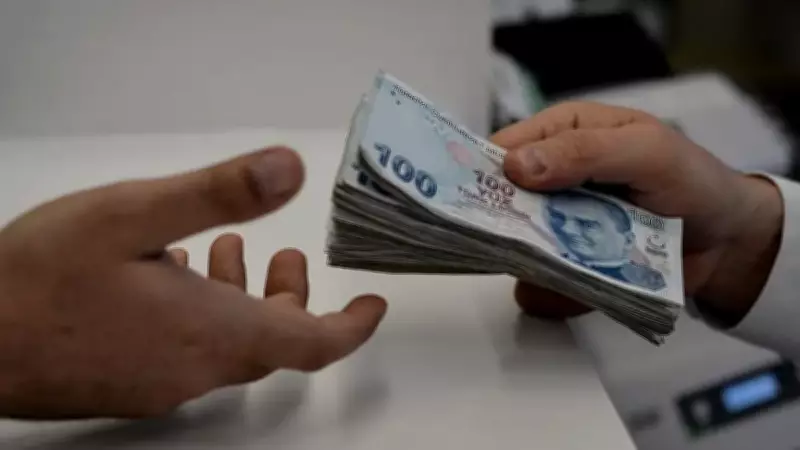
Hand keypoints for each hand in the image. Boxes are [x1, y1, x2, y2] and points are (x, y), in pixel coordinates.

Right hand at [0, 147, 386, 418]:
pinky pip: (188, 353)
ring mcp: (160, 383)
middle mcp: (195, 369)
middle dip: (289, 298)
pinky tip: (170, 277)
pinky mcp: (129, 385)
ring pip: (228, 345)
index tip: (373, 305)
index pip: (312, 344)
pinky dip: (201, 315)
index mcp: (213, 332)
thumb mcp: (134, 215)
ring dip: (241, 299)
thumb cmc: (40, 281)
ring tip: (224, 251)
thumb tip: (288, 170)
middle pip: (272, 341)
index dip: (352, 327)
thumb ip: (218, 194)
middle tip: (283, 256)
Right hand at [491, 102, 782, 324]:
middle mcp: (550, 178)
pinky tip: (577, 288)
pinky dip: (551, 292)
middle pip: (499, 202)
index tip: (464, 201)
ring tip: (563, 267)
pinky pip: (540, 283)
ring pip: (514, 248)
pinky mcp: (566, 263)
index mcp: (561, 135)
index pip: (501, 150)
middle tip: (516, 243)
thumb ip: (584, 153)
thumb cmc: (691, 180)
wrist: (726, 241)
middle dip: (503, 225)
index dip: (481, 173)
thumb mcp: (646, 152)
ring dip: (529, 264)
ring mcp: (555, 224)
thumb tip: (515, 166)